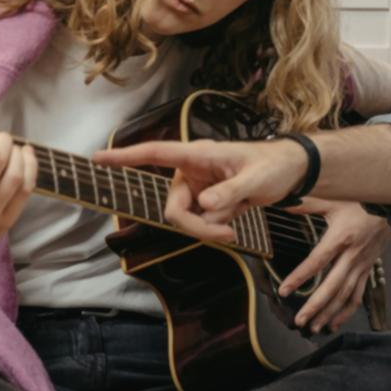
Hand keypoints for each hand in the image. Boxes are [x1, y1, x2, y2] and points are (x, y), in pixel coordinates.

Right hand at [93, 138, 307, 243]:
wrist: (292, 173)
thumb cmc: (275, 166)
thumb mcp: (258, 179)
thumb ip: (231, 192)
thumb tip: (205, 206)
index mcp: (199, 155)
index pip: (156, 153)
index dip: (126, 156)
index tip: (97, 157)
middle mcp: (192, 173)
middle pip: (174, 209)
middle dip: (196, 227)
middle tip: (228, 236)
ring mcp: (198, 189)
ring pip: (187, 220)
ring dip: (211, 229)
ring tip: (238, 221)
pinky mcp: (206, 203)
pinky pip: (201, 224)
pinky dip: (217, 229)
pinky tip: (236, 219)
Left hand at [278, 198, 389, 333]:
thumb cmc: (360, 200)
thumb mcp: (333, 199)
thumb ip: (307, 203)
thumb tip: (283, 201)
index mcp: (341, 238)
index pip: (317, 262)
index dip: (300, 277)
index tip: (284, 291)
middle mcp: (352, 255)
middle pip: (332, 286)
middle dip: (315, 306)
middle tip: (299, 321)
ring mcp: (362, 265)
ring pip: (346, 295)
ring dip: (330, 314)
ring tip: (314, 328)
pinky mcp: (368, 269)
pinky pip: (358, 295)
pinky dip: (346, 311)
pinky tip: (334, 324)